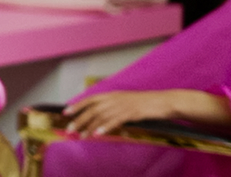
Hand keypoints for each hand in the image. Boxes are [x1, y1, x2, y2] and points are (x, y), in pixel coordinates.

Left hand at [63, 90, 190, 136]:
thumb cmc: (146, 104)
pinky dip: (105, 126)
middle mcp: (115, 98)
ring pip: (101, 115)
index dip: (77, 105)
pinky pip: (116, 120)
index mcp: (113, 95)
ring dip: (89, 126)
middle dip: (79, 119)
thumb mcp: (126, 103)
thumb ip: (113, 108)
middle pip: (92, 109)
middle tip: (69, 129)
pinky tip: (98, 133)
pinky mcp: (132, 112)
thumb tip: (100, 118)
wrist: (165, 101)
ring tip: (81, 135)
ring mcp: (123, 105)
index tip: (65, 113)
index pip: (90, 99)